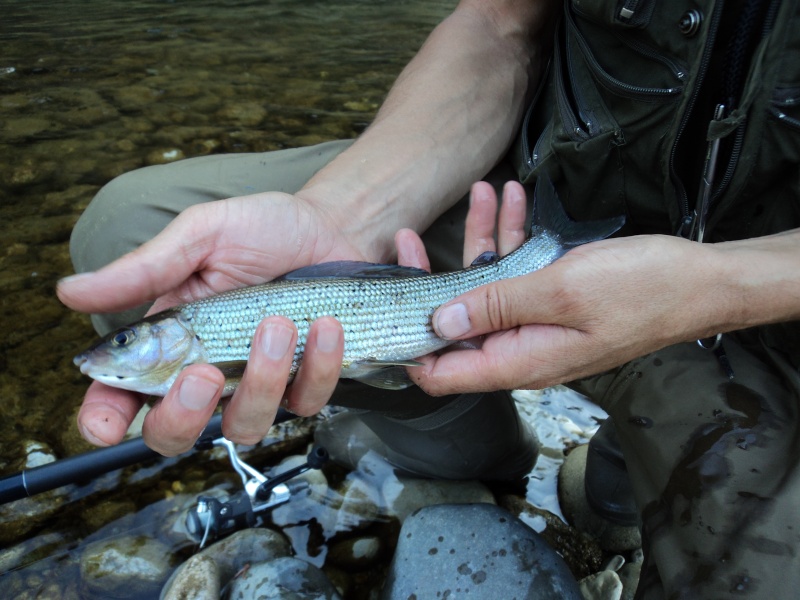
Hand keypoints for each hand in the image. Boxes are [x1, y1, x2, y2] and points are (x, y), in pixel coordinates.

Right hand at [58, 191, 365, 454]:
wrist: (332, 226)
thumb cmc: (263, 229)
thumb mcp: (202, 236)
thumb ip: (144, 269)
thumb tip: (68, 291)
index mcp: (169, 340)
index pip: (122, 394)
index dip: (104, 419)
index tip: (104, 424)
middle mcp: (209, 371)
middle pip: (176, 433)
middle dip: (184, 415)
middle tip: (204, 371)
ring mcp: (260, 382)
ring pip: (246, 425)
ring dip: (262, 379)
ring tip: (282, 323)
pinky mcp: (308, 382)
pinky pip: (307, 401)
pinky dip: (319, 366)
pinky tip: (326, 325)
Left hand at [399, 181, 731, 394]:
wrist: (698, 281)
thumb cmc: (640, 290)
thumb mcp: (561, 292)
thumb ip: (497, 306)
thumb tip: (440, 321)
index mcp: (517, 360)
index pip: (441, 372)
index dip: (407, 347)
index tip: (382, 307)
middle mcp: (519, 347)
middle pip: (454, 322)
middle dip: (429, 277)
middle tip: (408, 236)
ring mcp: (534, 322)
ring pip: (485, 286)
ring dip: (478, 239)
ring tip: (479, 192)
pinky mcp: (550, 299)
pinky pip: (516, 271)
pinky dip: (511, 236)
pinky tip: (511, 197)